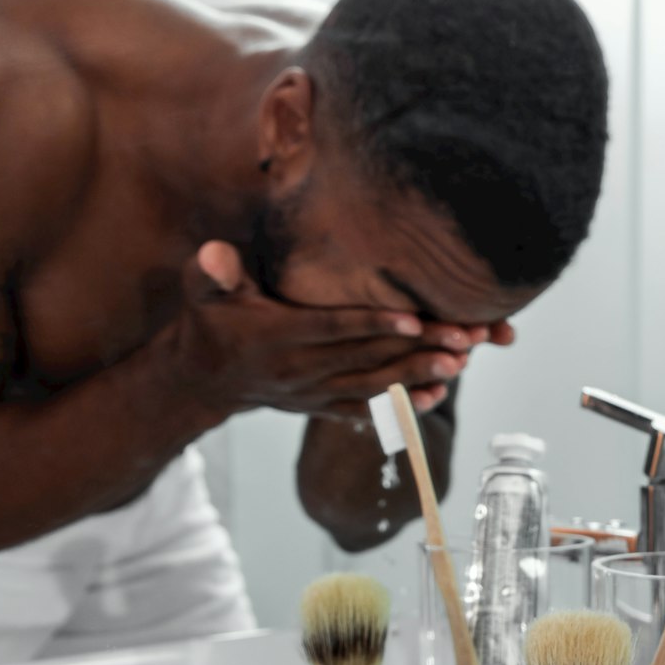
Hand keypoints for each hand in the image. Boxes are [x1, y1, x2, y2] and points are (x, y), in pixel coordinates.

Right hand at [167, 243, 473, 417]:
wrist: (202, 381)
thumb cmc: (210, 323)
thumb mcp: (202, 294)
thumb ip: (213, 273)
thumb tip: (215, 253)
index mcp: (274, 336)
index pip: (329, 329)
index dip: (370, 323)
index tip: (413, 318)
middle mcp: (297, 370)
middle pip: (364, 358)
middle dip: (414, 347)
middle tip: (461, 336)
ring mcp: (311, 393)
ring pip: (372, 386)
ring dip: (417, 376)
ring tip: (460, 363)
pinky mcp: (321, 407)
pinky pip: (365, 411)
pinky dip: (400, 406)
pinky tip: (437, 396)